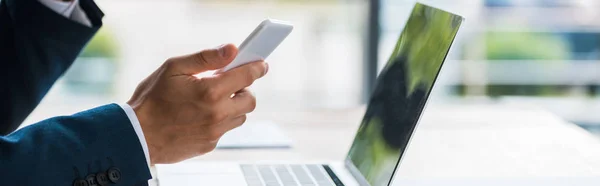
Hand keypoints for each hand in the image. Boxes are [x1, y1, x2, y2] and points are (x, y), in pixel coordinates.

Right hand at [127, 44, 267, 164]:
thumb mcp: (174, 68)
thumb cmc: (152, 100)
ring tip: (211, 100)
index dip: (257, 67)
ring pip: (239, 116)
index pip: (247, 76)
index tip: (261, 64)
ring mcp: (214, 132)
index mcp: (210, 91)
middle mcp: (217, 114)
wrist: (136, 135)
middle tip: (228, 83)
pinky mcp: (209, 144)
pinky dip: (219, 120)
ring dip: (232, 106)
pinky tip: (200, 115)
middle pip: (250, 99)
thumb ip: (206, 58)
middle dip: (243, 89)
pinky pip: (224, 129)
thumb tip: (231, 50)